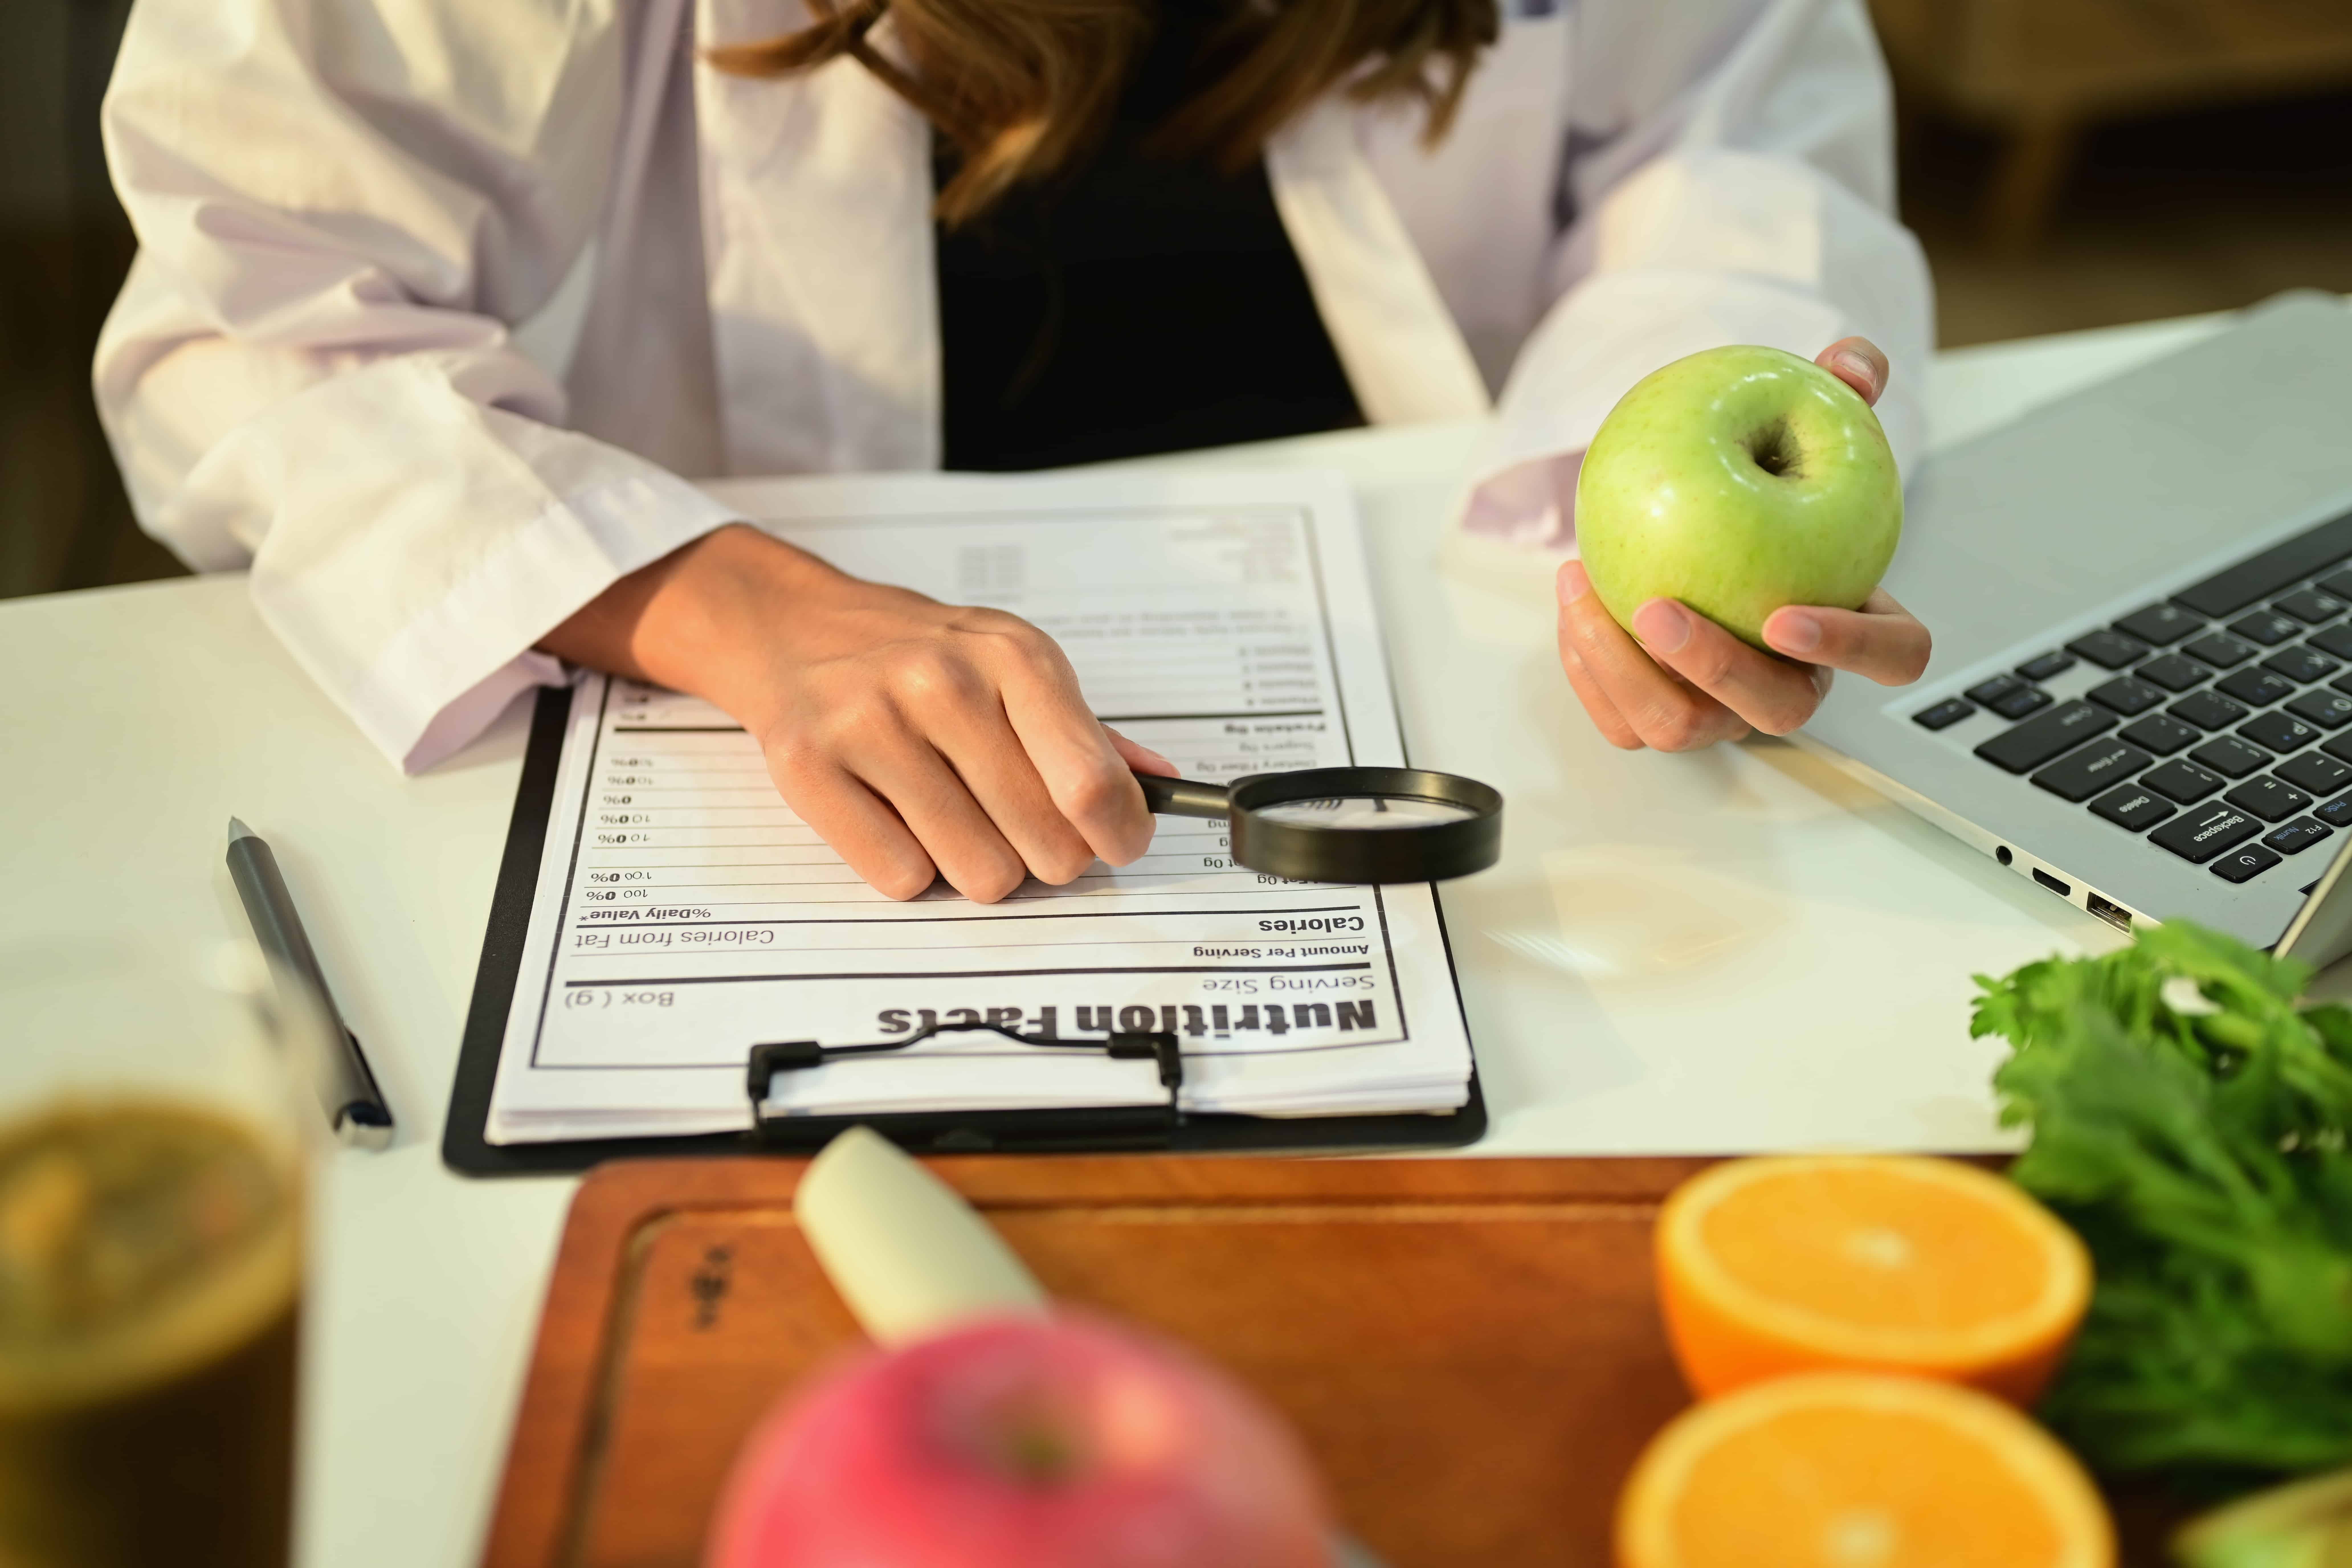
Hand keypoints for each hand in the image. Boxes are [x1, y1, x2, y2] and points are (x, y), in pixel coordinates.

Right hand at [543, 525, 1176, 902]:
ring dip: (978, 867)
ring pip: (979, 874)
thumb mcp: (1013, 661)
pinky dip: (910, 868)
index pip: (1092, 782)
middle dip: (1047, 856)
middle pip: (1045, 845)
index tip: (1117, 843)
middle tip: (1020, 827)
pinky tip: (899, 820)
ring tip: (954, 817)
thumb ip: (1088, 731)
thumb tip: (1160, 785)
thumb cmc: (917, 652)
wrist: (796, 625)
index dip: (1119, 834)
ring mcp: (872, 725)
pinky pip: (901, 877)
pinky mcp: (809, 768)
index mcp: (1011, 658)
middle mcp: (942, 685)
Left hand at [1555, 337, 1930, 749]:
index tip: (1785, 616)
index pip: (1892, 656)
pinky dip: (1587, 667)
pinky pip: (1621, 719)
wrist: (1699, 531)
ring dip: (1623, 667)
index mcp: (1852, 625)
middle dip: (1711, 667)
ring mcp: (1725, 709)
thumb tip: (1851, 361)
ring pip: (1680, 726)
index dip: (1850, 647)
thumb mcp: (1806, 429)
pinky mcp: (1659, 713)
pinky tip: (1571, 599)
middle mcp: (1792, 679)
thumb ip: (1842, 391)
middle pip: (1773, 709)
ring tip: (1582, 588)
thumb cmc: (1766, 485)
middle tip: (1654, 608)